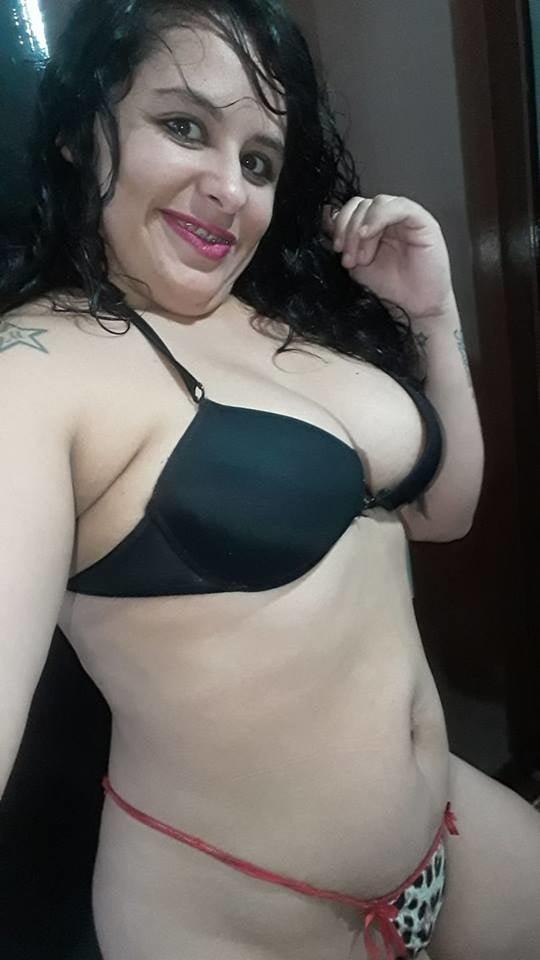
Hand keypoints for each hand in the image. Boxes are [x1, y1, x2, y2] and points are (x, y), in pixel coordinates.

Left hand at [324, 195, 453, 320]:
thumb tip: (327, 219)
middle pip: (361, 205)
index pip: (352, 209)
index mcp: (373, 225)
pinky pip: (398, 206)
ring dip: (361, 229)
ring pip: (376, 203)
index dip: (339, 224)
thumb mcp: (356, 263)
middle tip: (349, 259)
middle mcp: (388, 218)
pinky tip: (368, 235)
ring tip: (362, 258)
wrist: (414, 306)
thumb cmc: (391, 287)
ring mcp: (405, 217)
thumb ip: (344, 242)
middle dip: (348, 231)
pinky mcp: (421, 220)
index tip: (336, 249)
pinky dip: (378, 217)